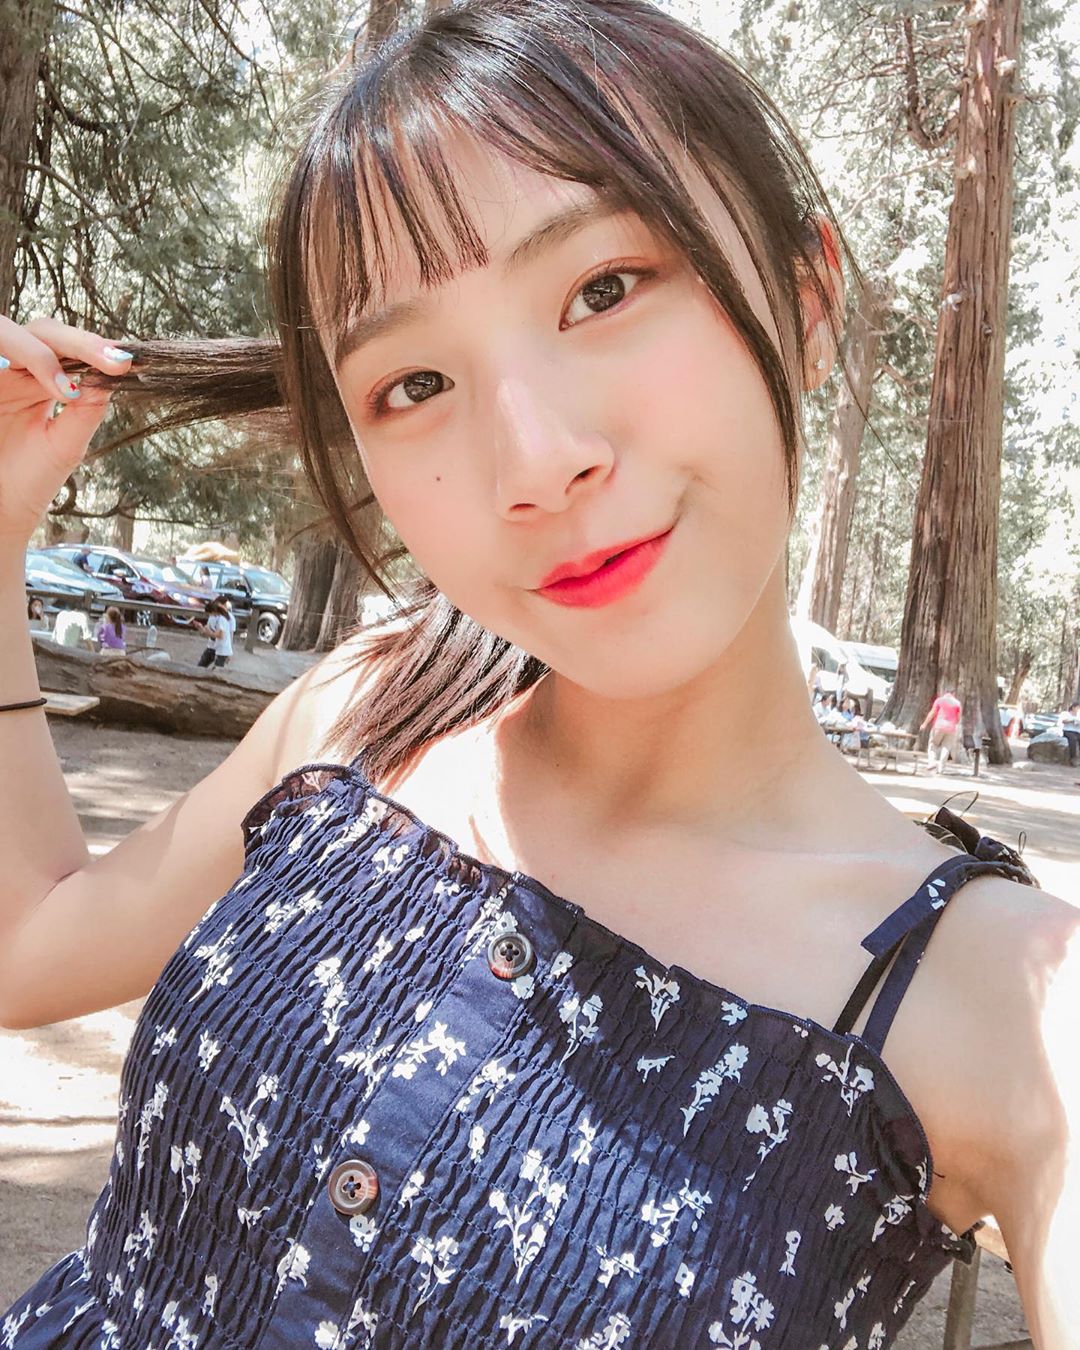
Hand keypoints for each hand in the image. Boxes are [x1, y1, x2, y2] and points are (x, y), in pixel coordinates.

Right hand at [0, 315, 133, 546]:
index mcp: (42, 382)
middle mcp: (17, 372)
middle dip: (80, 342)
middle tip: (115, 362)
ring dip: (44, 353)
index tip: (126, 361)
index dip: (95, 346)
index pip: (68, 347)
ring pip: (9, 331)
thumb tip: (112, 376)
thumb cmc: (28, 480)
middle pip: (43, 330)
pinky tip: (51, 389)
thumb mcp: (66, 444)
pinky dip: (23, 359)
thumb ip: (86, 409)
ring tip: (69, 389)